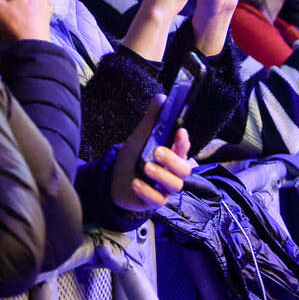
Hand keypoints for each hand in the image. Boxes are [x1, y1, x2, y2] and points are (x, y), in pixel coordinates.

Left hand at [111, 95, 191, 211]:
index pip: (184, 149)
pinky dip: (147, 191)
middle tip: (157, 152)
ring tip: (146, 167)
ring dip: (161, 175)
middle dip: (173, 160)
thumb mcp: (138, 138)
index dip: (184, 142)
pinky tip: (136, 183)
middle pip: (185, 169)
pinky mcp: (154, 202)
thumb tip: (162, 97)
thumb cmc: (132, 159)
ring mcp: (165, 188)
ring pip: (175, 185)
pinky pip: (158, 199)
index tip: (180, 131)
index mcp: (171, 155)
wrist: (113, 182)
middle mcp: (172, 172)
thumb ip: (150, 120)